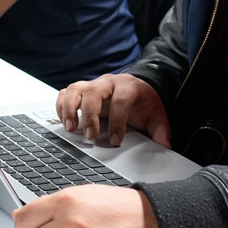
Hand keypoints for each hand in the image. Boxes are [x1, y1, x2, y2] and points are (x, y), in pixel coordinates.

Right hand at [56, 73, 170, 148]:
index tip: (116, 141)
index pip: (120, 101)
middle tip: (90, 136)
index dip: (118, 122)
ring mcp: (92, 84)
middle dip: (90, 115)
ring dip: (70, 108)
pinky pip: (65, 92)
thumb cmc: (145, 103)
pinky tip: (63, 122)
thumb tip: (165, 145)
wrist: (138, 87)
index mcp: (128, 86)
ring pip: (75, 89)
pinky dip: (61, 106)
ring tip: (70, 128)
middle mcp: (108, 82)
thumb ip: (161, 131)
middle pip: (93, 92)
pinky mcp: (82, 90)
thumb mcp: (157, 115)